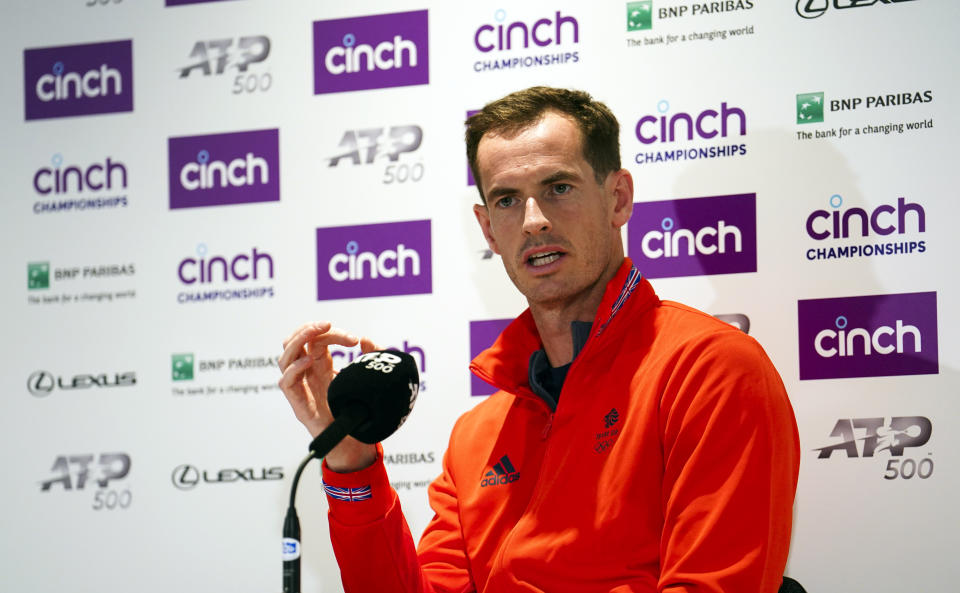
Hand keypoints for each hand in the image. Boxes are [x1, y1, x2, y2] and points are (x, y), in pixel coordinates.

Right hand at [277, 321, 378, 472]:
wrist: (356, 441)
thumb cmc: (359, 410)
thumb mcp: (368, 378)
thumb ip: (371, 357)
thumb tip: (366, 340)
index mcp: (322, 366)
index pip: (317, 340)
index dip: (332, 332)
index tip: (354, 338)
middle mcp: (308, 374)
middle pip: (295, 342)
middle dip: (308, 328)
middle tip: (327, 324)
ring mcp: (301, 388)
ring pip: (285, 357)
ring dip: (298, 340)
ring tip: (317, 333)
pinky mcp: (299, 405)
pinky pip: (286, 382)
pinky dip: (295, 368)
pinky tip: (310, 360)